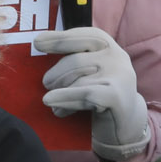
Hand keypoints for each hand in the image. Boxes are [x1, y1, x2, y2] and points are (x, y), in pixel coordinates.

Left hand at [36, 28, 151, 161]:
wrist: (122, 125)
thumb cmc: (97, 95)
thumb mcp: (86, 73)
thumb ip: (71, 60)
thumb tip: (39, 43)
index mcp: (108, 47)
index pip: (85, 36)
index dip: (61, 39)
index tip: (38, 43)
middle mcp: (118, 58)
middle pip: (75, 60)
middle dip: (55, 74)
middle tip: (47, 85)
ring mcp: (120, 76)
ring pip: (78, 79)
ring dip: (59, 93)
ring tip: (53, 103)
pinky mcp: (117, 96)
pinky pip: (84, 94)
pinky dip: (65, 99)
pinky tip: (54, 107)